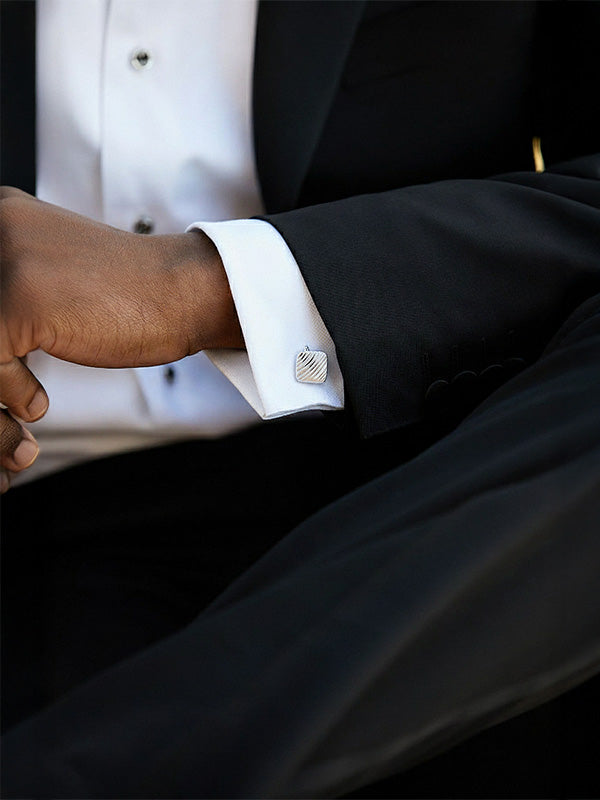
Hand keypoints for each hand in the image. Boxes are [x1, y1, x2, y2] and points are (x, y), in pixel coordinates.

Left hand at [0, 186, 242, 488]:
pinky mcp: (20, 298)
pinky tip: (37, 401)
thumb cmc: (129, 296)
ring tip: (21, 410)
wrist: (185, 292)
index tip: (7, 373)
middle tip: (12, 398)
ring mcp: (6, 258)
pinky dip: (11, 391)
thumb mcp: (51, 278)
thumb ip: (10, 287)